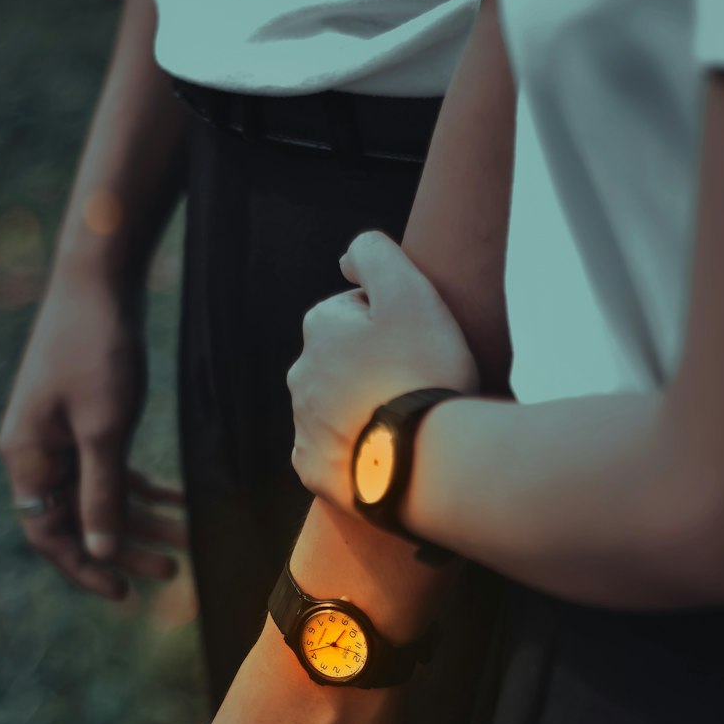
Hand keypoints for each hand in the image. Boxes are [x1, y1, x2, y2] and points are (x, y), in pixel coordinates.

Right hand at [0, 270, 185, 600]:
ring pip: (100, 495)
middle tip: (170, 571)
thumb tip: (100, 550)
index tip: (123, 592)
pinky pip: (110, 467)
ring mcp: (59, 435)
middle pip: (78, 520)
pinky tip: (181, 500)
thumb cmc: (95, 349)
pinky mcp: (84, 417)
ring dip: (142, 519)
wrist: (97, 279)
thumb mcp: (103, 428)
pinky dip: (143, 486)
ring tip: (187, 539)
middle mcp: (37, 452)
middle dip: (124, 547)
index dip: (83, 567)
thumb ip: (102, 492)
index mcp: (27, 458)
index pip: (47, 535)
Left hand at [288, 229, 478, 511]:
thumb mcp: (409, 291)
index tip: (420, 345)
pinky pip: (332, 451)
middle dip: (374, 365)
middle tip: (417, 384)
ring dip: (365, 406)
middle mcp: (301, 374)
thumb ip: (375, 254)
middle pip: (345, 359)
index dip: (396, 323)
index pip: (358, 312)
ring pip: (338, 405)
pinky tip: (385, 452)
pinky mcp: (312, 468)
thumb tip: (346, 259)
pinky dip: (355, 448)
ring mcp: (303, 425)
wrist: (422, 459)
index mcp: (320, 327)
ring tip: (406, 423)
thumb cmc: (422, 371)